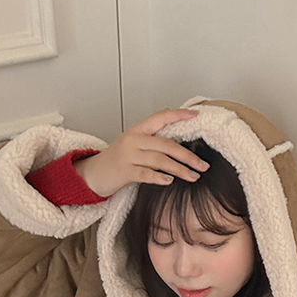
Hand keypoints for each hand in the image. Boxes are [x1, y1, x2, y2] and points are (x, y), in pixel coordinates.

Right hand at [75, 109, 209, 197]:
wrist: (93, 173)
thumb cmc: (117, 159)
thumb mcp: (133, 143)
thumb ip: (152, 137)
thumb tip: (176, 129)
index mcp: (138, 130)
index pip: (161, 117)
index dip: (179, 115)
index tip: (196, 115)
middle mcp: (134, 139)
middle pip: (166, 144)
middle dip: (188, 156)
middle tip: (203, 165)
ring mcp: (128, 155)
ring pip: (159, 160)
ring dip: (179, 169)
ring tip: (194, 176)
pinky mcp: (124, 171)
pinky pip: (145, 174)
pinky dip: (159, 177)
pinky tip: (170, 181)